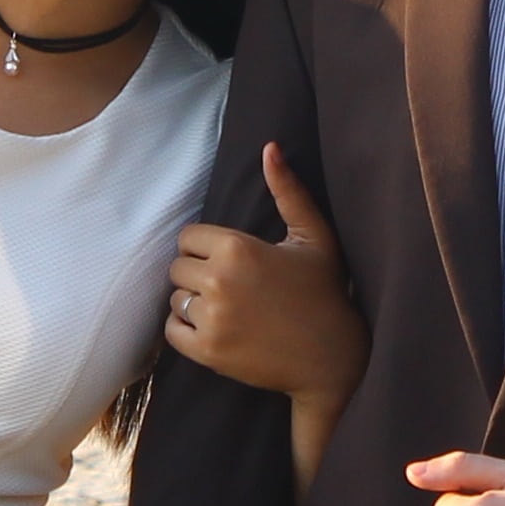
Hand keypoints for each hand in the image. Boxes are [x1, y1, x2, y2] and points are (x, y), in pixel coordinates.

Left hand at [164, 146, 364, 402]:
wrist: (332, 358)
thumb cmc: (323, 292)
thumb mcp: (313, 237)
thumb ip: (288, 191)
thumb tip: (270, 147)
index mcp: (238, 248)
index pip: (188, 237)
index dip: (206, 247)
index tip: (229, 261)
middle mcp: (218, 281)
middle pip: (177, 267)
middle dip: (198, 273)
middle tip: (228, 286)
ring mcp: (212, 319)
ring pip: (175, 298)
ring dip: (193, 302)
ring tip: (225, 307)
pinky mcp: (207, 352)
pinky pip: (172, 331)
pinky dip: (185, 329)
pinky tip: (213, 328)